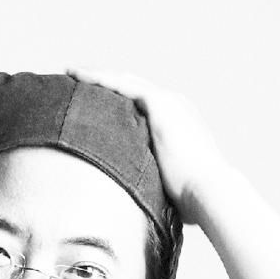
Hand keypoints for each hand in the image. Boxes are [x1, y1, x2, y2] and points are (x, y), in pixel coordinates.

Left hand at [67, 68, 229, 224]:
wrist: (208, 191)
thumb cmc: (193, 200)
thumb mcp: (169, 187)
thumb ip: (154, 185)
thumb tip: (138, 205)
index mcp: (179, 123)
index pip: (143, 106)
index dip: (118, 102)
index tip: (95, 104)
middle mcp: (176, 106)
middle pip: (132, 87)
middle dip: (104, 82)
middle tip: (76, 79)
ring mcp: (170, 101)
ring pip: (125, 81)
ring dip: (96, 75)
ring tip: (71, 72)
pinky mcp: (161, 102)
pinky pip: (122, 84)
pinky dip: (99, 78)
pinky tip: (78, 76)